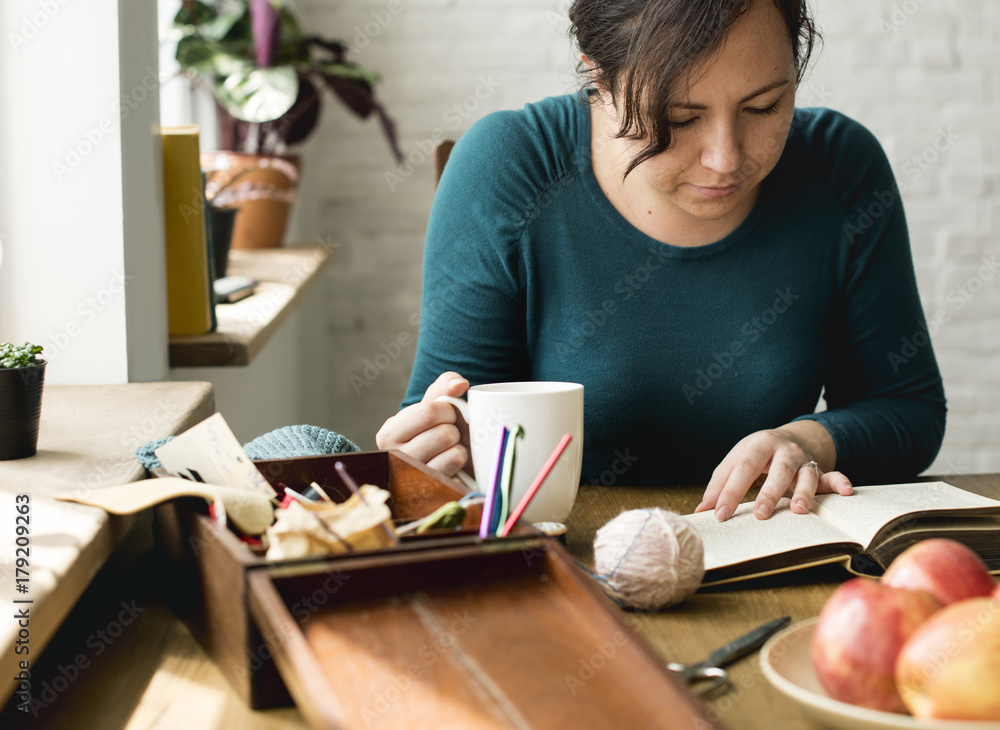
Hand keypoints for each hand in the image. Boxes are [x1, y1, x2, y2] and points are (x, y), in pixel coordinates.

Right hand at [375, 372, 470, 475]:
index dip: (447, 409)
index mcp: (388, 434)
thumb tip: (460, 385)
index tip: (446, 414)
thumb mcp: (434, 402)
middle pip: (444, 434)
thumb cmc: (435, 426)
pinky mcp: (434, 490)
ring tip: (448, 447)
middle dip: (454, 428)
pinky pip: (459, 468)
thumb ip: (445, 384)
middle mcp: (396, 459)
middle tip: (448, 431)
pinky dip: (461, 460)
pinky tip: (451, 462)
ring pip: (454, 452)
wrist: (441, 457)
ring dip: (459, 445)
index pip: (428, 412)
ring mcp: (415, 479)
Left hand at [696, 421, 852, 521]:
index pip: (742, 469)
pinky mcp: (820, 470)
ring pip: (807, 475)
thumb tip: (701, 512)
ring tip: (798, 510)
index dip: (730, 492)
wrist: (789, 438)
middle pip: (777, 471)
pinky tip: (847, 491)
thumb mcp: (735, 461)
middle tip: (760, 515)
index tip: (719, 515)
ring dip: (804, 492)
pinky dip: (840, 482)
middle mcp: (783, 451)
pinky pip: (833, 475)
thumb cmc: (756, 454)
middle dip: (769, 493)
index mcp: (757, 445)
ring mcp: (804, 460)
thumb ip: (719, 484)